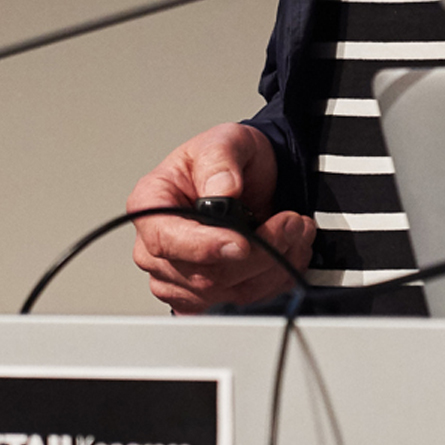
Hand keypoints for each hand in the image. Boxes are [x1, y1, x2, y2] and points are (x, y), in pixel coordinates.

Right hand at [128, 124, 315, 312]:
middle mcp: (156, 248)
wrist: (249, 178)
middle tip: (291, 222)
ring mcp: (178, 279)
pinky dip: (274, 281)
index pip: (165, 240)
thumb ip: (221, 161)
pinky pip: (242, 303)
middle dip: (259, 252)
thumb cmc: (225, 161)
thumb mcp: (225, 141)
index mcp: (150, 204)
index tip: (242, 242)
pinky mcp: (204, 299)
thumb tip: (222, 191)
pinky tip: (286, 253)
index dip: (204, 247)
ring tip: (294, 231)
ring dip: (274, 265)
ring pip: (230, 294)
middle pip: (203, 276)